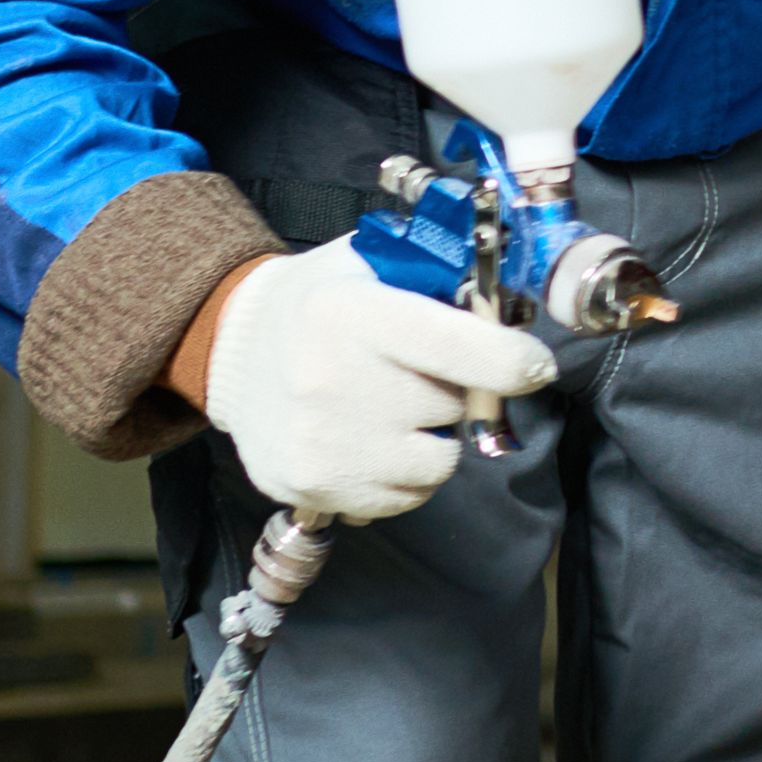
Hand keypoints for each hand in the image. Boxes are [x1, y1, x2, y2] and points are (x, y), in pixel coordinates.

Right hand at [189, 252, 554, 522]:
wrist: (228, 351)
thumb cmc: (321, 304)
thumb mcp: (371, 264)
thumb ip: (441, 275)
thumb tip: (513, 305)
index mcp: (351, 313)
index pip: (460, 348)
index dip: (512, 362)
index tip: (534, 366)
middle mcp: (331, 381)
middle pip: (452, 407)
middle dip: (454, 390)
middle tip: (417, 372)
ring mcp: (320, 442)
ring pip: (438, 461)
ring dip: (432, 437)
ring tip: (391, 408)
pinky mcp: (312, 487)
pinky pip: (405, 498)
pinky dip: (404, 475)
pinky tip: (371, 442)